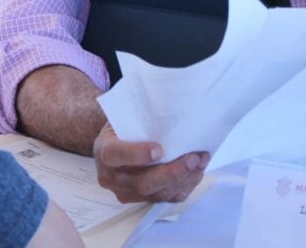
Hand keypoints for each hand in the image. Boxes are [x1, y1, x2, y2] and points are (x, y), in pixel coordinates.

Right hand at [93, 123, 207, 202]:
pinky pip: (167, 199)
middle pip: (142, 183)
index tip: (159, 149)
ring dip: (184, 179)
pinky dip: (185, 186)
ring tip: (201, 161)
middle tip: (193, 157)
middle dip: (172, 173)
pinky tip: (197, 172)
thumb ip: (139, 116)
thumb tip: (169, 104)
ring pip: (158, 194)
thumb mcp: (124, 116)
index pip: (114, 155)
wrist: (115, 144)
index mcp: (104, 151)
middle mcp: (112, 178)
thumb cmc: (123, 126)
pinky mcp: (143, 201)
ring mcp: (127, 192)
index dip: (136, 154)